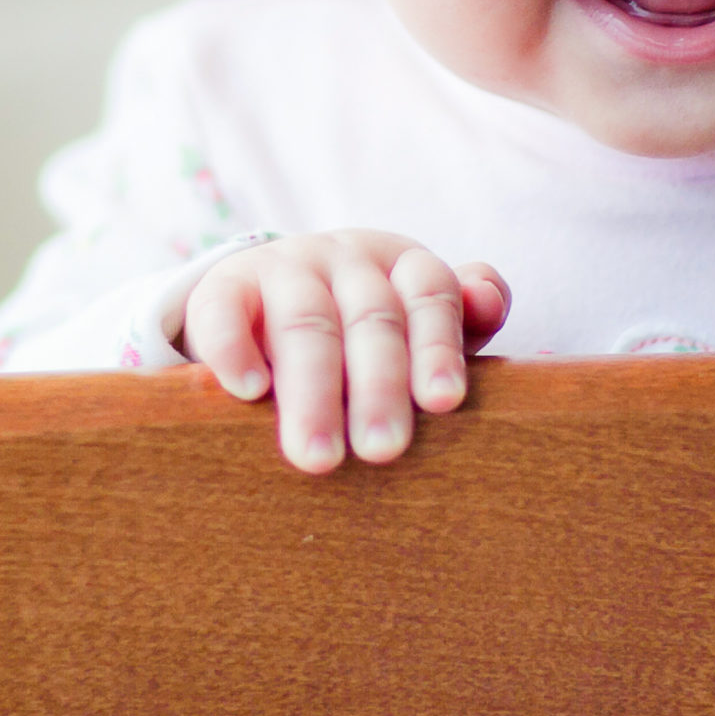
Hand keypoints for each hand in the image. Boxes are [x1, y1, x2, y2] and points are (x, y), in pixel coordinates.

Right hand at [179, 229, 511, 472]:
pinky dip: (235, 348)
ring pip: (305, 323)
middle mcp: (347, 258)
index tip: (444, 401)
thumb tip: (489, 301)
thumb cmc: (364, 336)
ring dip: (313, 390)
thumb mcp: (415, 328)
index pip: (430, 294)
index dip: (437, 346)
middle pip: (370, 318)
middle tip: (383, 450)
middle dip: (378, 386)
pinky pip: (226, 310)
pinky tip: (249, 392)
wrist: (267, 305)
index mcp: (401, 265)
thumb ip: (461, 320)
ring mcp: (285, 267)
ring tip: (318, 457)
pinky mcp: (225, 286)